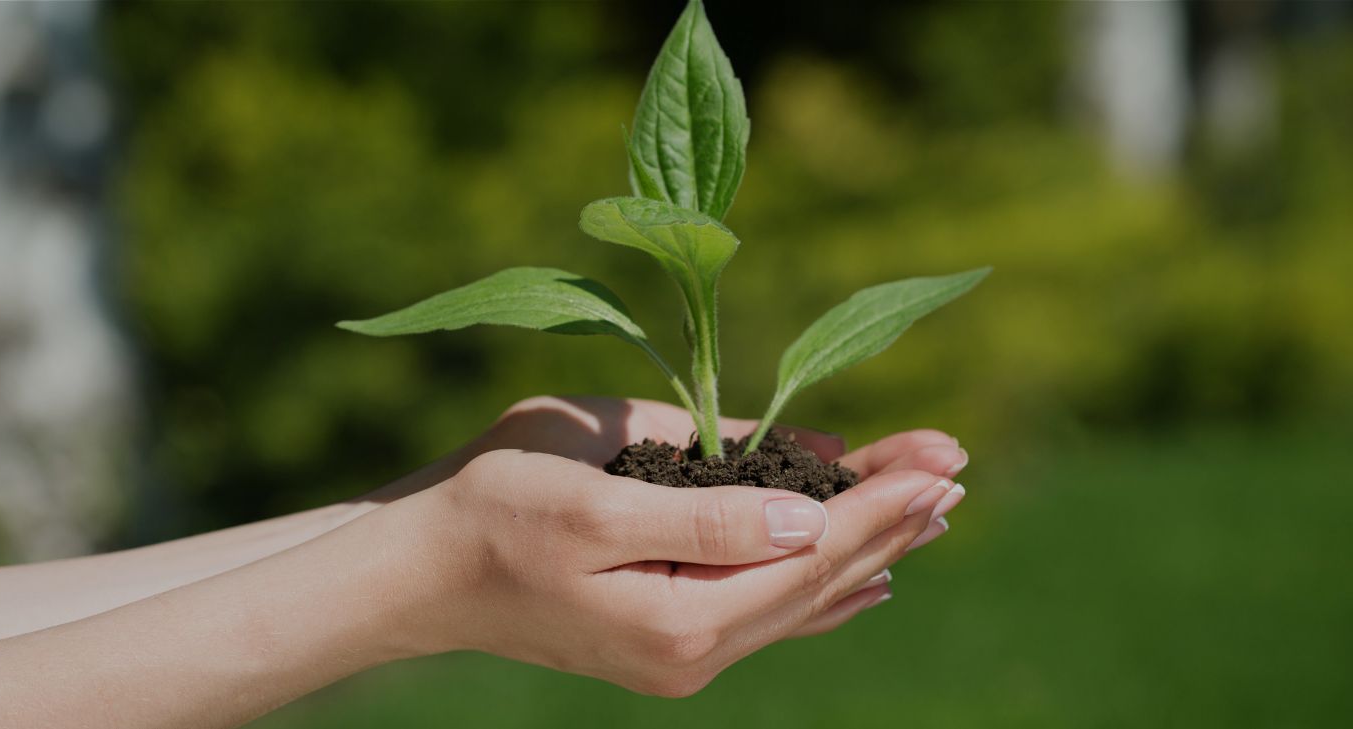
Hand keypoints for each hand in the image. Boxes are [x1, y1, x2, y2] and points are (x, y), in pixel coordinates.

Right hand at [378, 439, 964, 696]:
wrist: (417, 573)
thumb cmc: (493, 515)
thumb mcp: (596, 503)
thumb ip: (707, 515)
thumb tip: (807, 516)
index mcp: (684, 618)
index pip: (815, 553)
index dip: (884, 502)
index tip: (945, 457)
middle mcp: (695, 652)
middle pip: (821, 578)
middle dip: (893, 519)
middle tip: (958, 467)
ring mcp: (682, 653)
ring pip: (802, 597)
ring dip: (869, 549)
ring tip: (932, 513)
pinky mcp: (666, 638)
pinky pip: (769, 613)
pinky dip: (823, 589)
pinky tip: (864, 586)